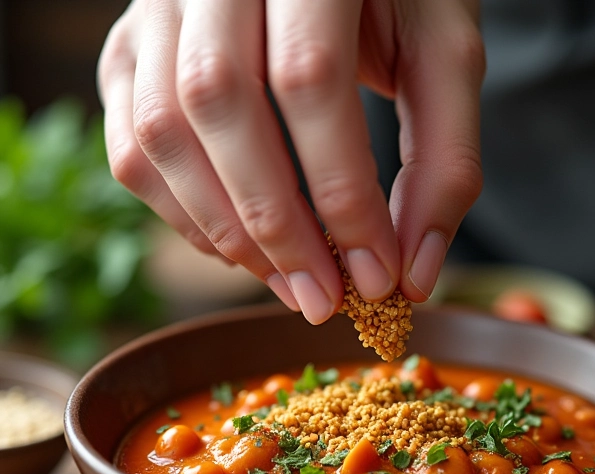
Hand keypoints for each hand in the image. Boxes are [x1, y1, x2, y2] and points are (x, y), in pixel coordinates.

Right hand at [98, 0, 483, 323]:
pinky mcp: (129, 49)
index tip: (375, 275)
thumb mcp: (444, 59)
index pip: (309, 81)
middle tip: (322, 301)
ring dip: (224, 231)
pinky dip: (182, 214)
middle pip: (219, 105)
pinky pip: (131, 146)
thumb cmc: (396, 3)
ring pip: (161, 131)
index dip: (341, 194)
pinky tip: (239, 247)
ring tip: (287, 283)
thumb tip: (413, 275)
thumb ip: (444, 161)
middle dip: (276, 227)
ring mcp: (156, 6)